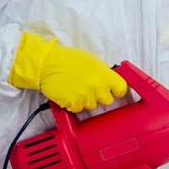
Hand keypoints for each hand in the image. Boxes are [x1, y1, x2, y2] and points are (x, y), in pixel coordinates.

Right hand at [8, 32, 127, 111]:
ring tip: (76, 88)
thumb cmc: (68, 59)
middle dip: (100, 96)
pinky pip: (78, 109)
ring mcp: (86, 97)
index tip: (114, 91)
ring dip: (86, 100)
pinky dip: (74, 104)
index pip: (121, 88)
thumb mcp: (92, 61)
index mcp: (104, 74)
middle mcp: (97, 87)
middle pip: (107, 101)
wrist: (47, 64)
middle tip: (90, 88)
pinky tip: (69, 93)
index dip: (118, 90)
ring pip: (92, 106)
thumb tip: (110, 81)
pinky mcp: (74, 104)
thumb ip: (103, 73)